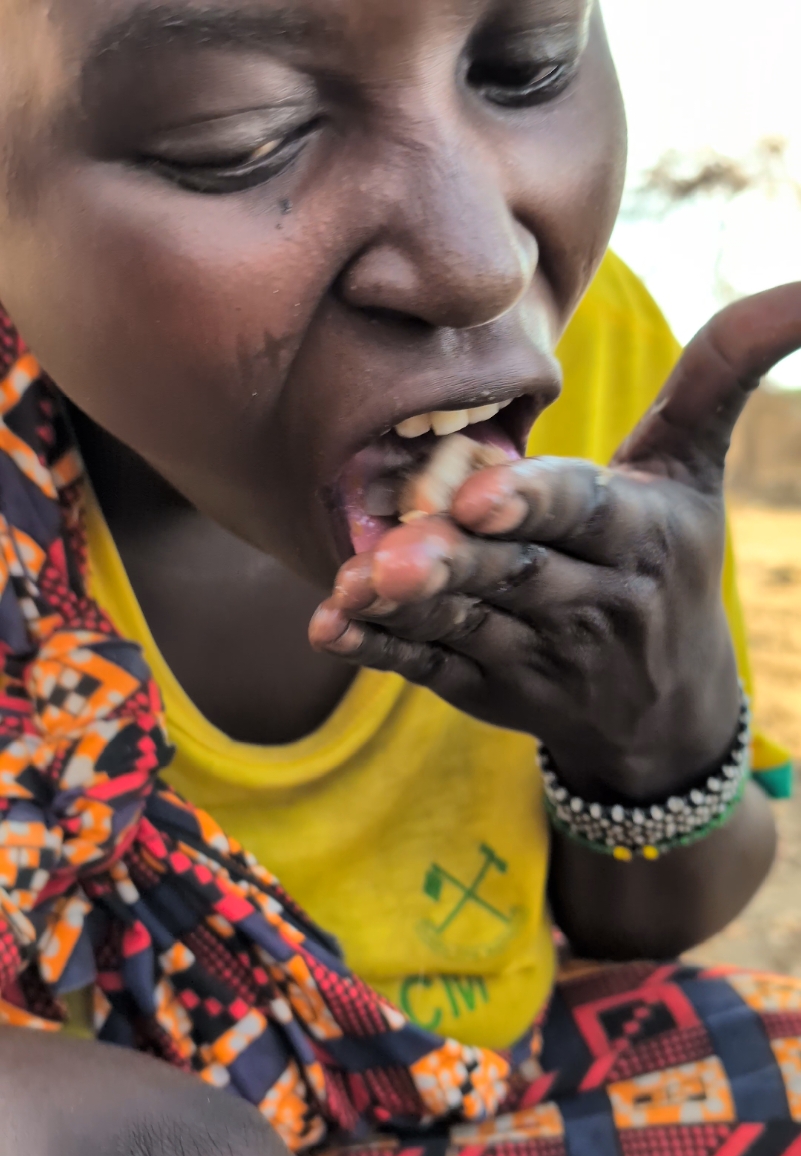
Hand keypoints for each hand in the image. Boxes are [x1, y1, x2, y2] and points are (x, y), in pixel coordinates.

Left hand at [311, 284, 800, 802]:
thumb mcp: (697, 471)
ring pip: (467, 627)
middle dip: (459, 564)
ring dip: (409, 609)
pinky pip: (431, 670)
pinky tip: (333, 628)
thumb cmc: (671, 563)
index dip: (538, 504)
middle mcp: (593, 604)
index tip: (482, 492)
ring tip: (355, 586)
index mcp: (643, 541)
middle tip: (399, 551)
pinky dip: (384, 652)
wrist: (662, 709)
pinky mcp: (488, 690)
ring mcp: (536, 656)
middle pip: (517, 577)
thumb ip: (721, 373)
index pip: (589, 514)